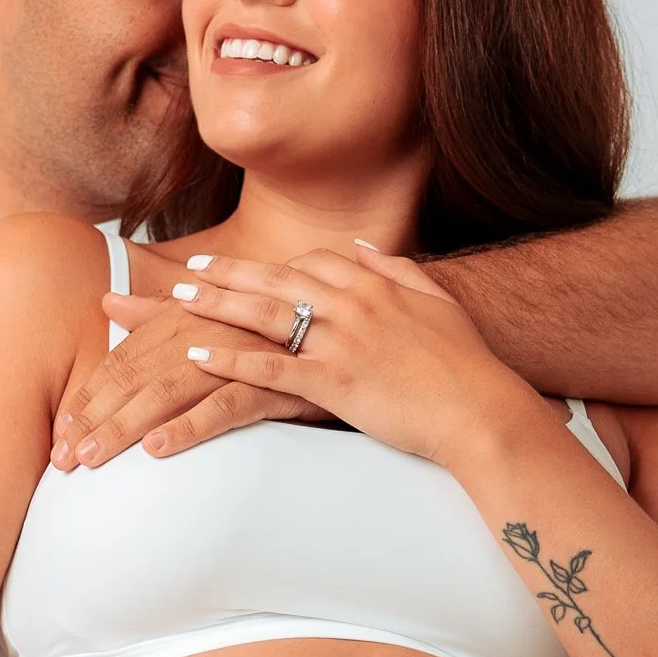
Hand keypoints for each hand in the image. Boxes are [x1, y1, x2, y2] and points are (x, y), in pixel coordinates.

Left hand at [52, 280, 332, 470]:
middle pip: (140, 374)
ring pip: (173, 390)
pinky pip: (229, 404)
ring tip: (94, 457)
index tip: (59, 427)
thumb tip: (109, 301)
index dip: (91, 392)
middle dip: (96, 415)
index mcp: (195, 313)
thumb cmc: (283, 333)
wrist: (370, 337)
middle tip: (63, 456)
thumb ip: (159, 312)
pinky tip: (159, 449)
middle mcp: (216, 327)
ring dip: (128, 425)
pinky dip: (192, 425)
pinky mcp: (280, 383)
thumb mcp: (215, 317)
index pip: (128, 355)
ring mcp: (248, 353)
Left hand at [171, 241, 534, 467]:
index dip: (273, 266)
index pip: (312, 262)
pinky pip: (270, 366)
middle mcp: (352, 304)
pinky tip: (198, 355)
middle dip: (227, 274)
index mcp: (376, 285)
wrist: (481, 409)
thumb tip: (366, 247)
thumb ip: (398, 271)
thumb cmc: (466, 364)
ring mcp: (341, 341)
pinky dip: (231, 359)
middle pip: (275, 280)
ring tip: (177, 301)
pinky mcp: (334, 381)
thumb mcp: (437, 303)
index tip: (247, 268)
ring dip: (215, 304)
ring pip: (264, 314)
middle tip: (188, 272)